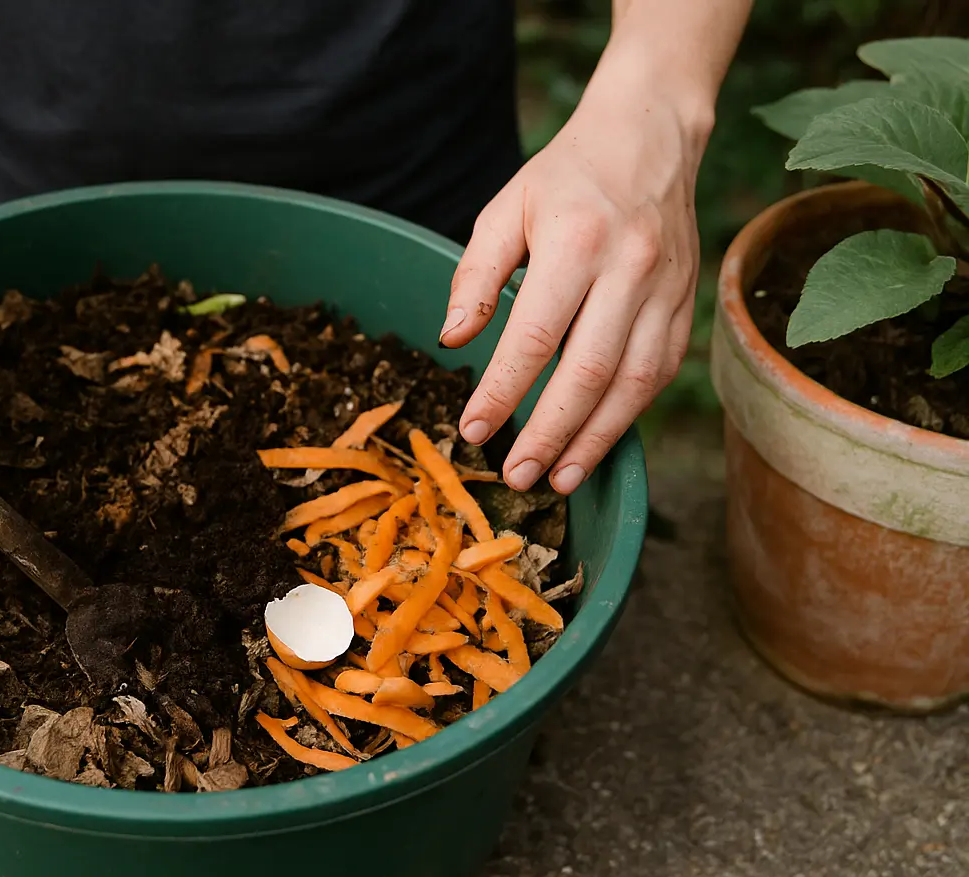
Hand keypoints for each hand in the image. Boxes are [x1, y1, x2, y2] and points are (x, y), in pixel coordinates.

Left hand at [437, 47, 711, 494]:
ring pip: (634, 382)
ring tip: (560, 478)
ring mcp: (667, 289)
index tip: (474, 430)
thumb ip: (476, 276)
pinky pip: (661, 370)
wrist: (650, 136)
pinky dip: (630, 413)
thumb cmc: (565, 177)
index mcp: (577, 243)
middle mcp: (629, 269)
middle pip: (588, 371)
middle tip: (517, 475)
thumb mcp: (505, 210)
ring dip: (596, 439)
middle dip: (550, 432)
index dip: (503, 390)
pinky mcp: (687, 302)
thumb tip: (453, 338)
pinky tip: (599, 442)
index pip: (535, 336)